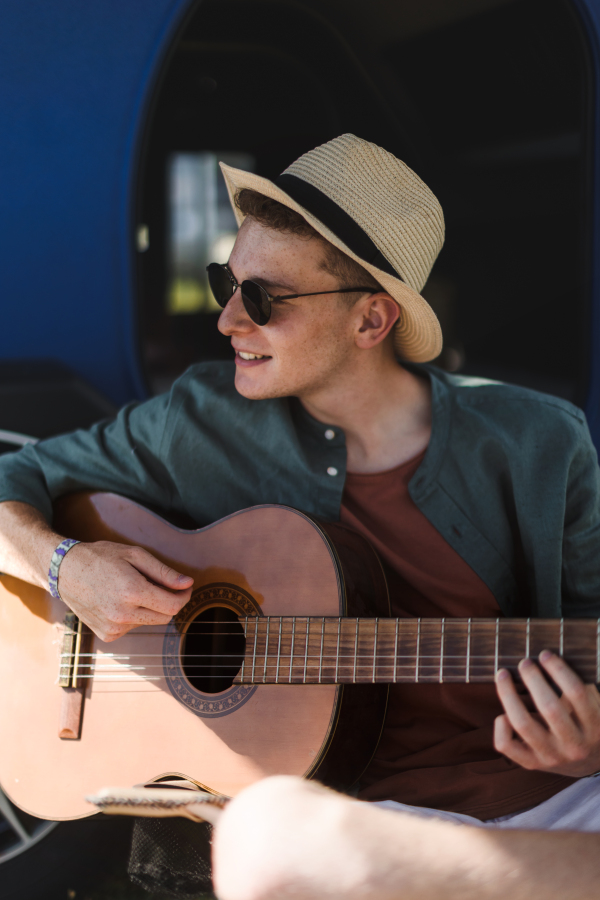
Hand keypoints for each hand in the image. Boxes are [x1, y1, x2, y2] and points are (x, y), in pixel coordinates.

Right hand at [56, 540, 192, 641]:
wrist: (64, 571)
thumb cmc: (101, 558)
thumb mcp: (134, 555)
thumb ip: (164, 572)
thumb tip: (188, 583)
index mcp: (132, 591)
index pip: (173, 605)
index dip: (184, 596)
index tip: (186, 587)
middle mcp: (123, 614)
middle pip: (165, 617)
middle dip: (170, 602)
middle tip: (165, 586)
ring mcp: (114, 627)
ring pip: (149, 622)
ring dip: (150, 608)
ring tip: (132, 588)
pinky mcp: (107, 635)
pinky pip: (133, 627)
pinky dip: (134, 616)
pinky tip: (120, 601)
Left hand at [494, 651, 599, 775]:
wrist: (587, 763)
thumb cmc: (586, 722)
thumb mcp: (594, 705)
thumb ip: (582, 687)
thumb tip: (552, 656)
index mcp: (595, 726)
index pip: (576, 693)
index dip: (558, 670)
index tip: (545, 654)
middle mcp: (574, 745)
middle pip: (549, 708)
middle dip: (533, 679)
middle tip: (525, 662)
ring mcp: (552, 757)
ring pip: (523, 724)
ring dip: (508, 695)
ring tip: (503, 675)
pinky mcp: (532, 763)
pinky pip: (507, 745)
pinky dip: (500, 727)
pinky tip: (502, 714)